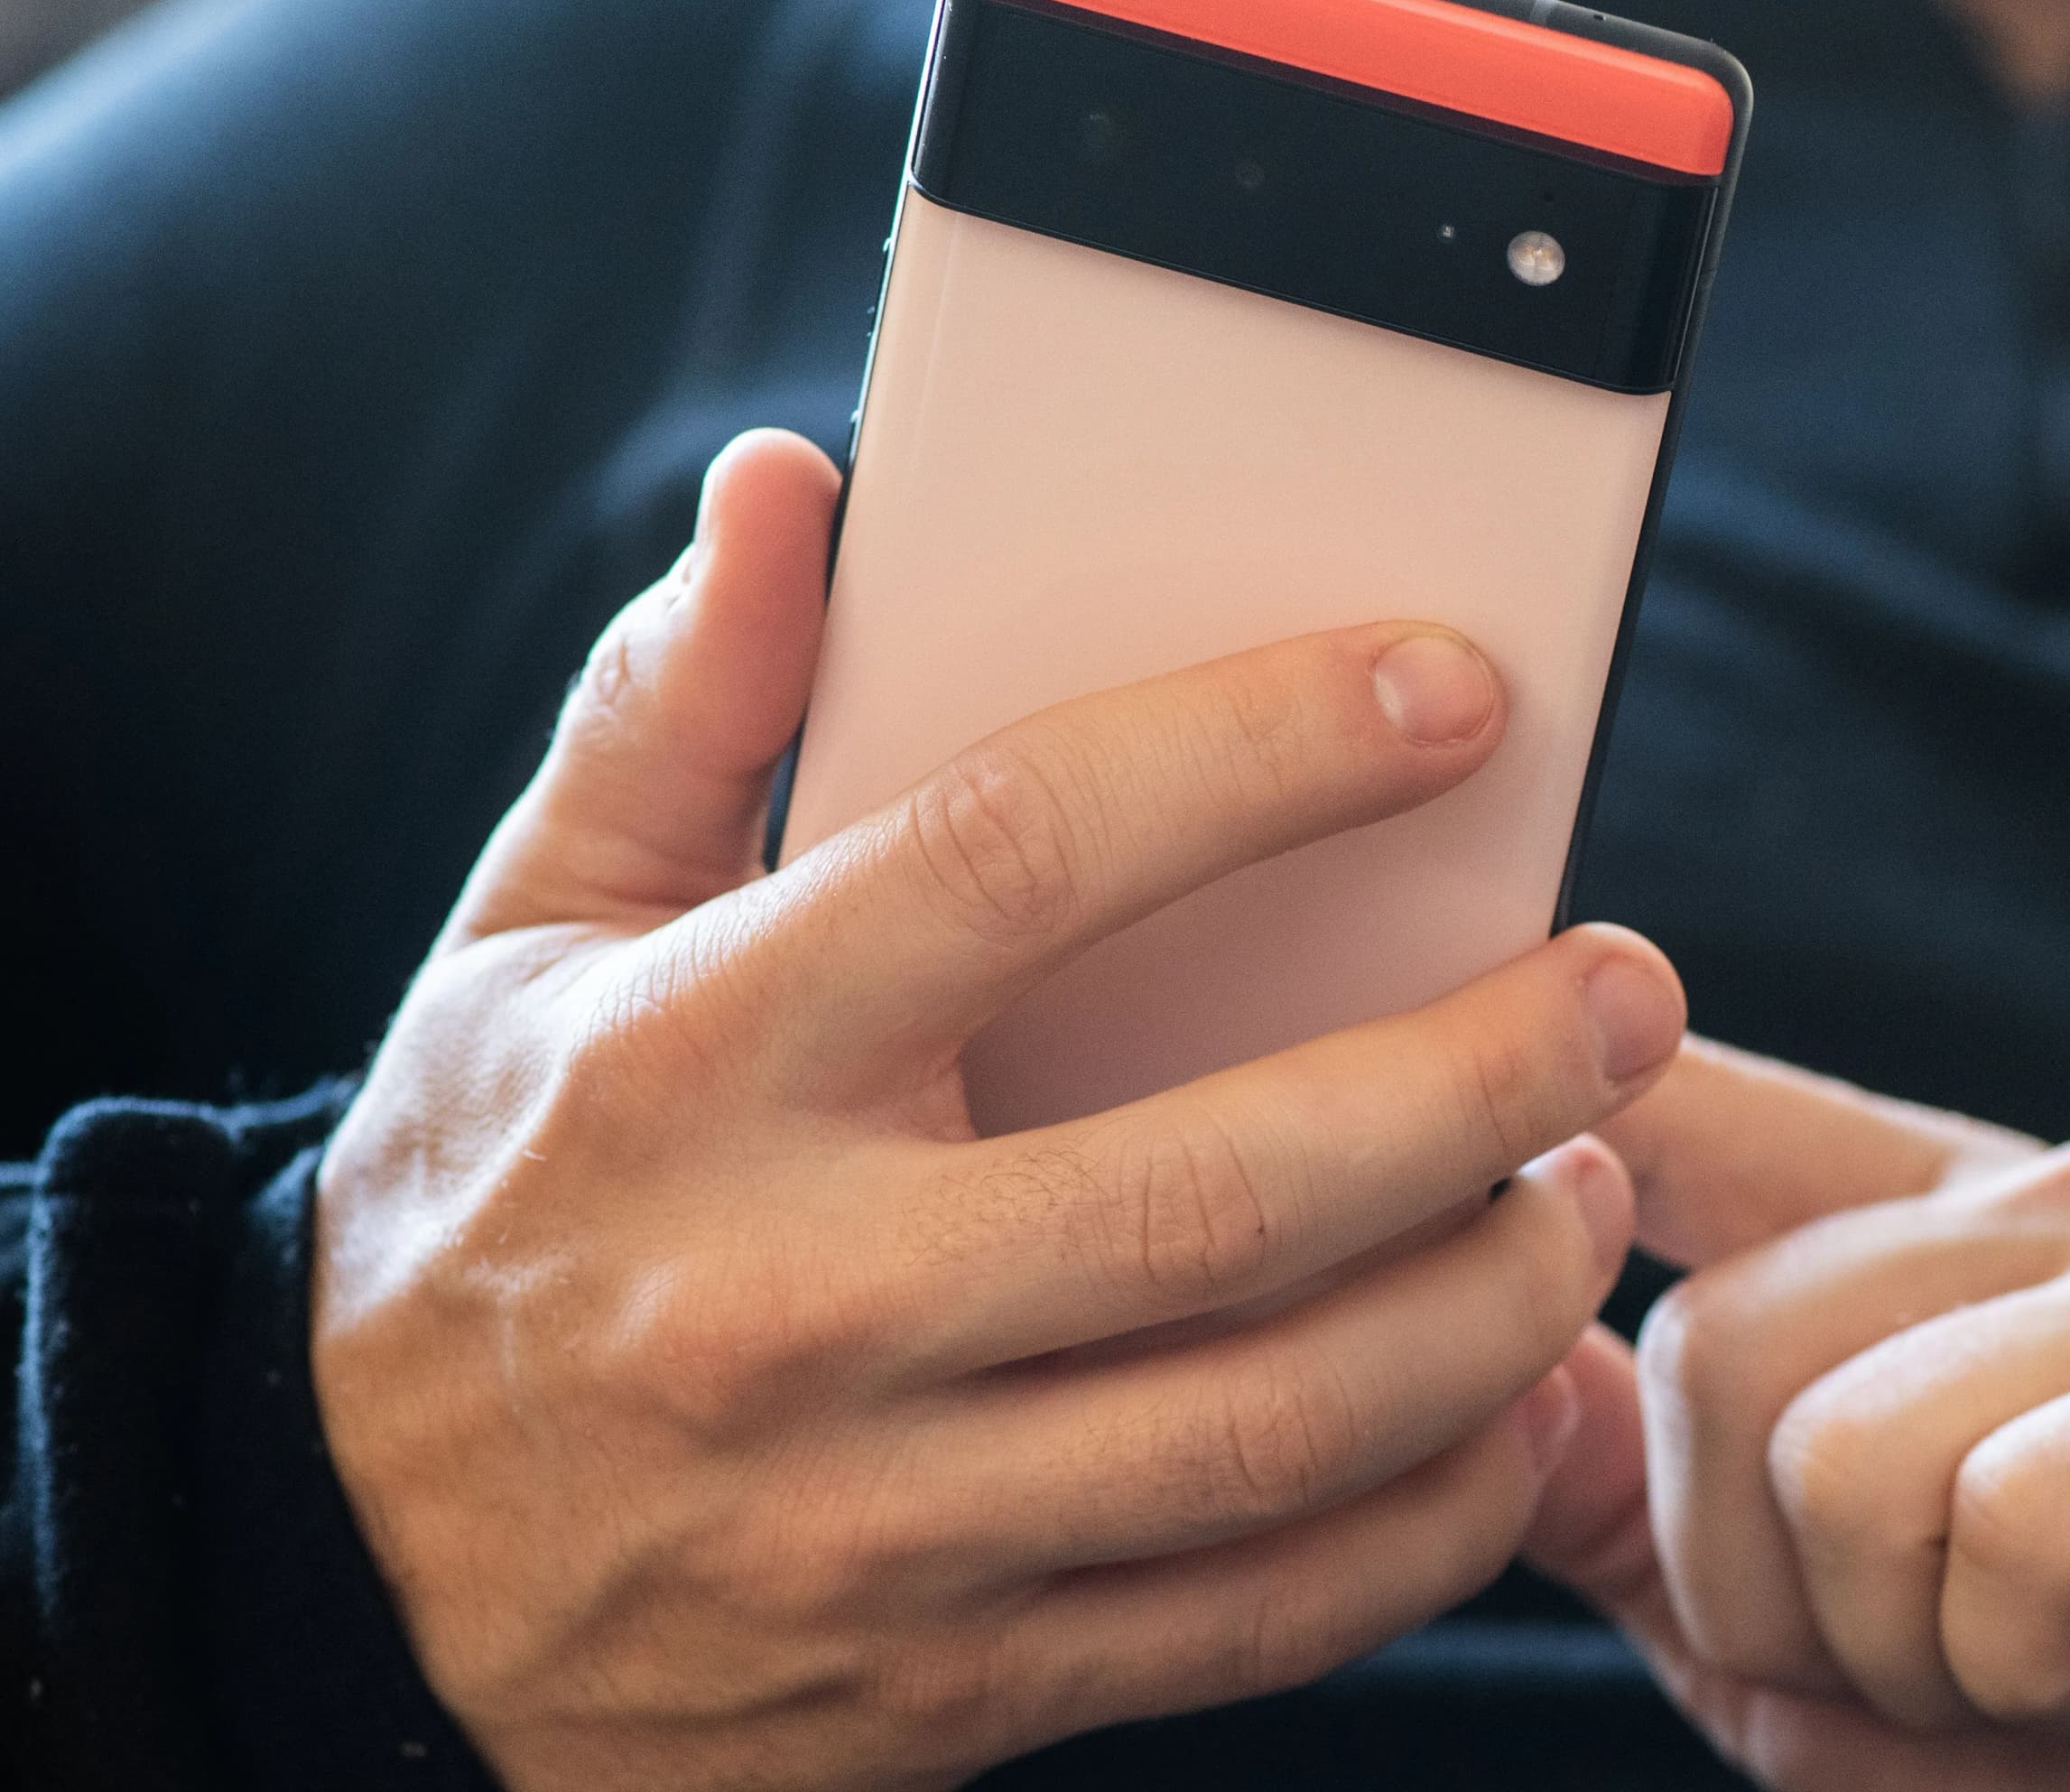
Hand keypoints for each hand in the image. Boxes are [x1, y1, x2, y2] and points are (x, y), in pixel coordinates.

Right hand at [312, 430, 1687, 1791]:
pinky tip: (1521, 1404)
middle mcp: (789, 1301)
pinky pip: (1257, 1615)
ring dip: (1495, 1305)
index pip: (1016, 857)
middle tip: (1628, 993)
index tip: (1454, 692)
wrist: (351, 1593)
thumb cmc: (485, 1214)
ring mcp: (876, 1522)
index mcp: (691, 1066)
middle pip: (1216, 1187)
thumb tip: (800, 487)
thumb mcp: (526, 942)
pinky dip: (1436, 1515)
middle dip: (1477, 1081)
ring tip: (1593, 1187)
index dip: (1262, 753)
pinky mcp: (951, 1685)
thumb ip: (674, 711)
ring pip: (1274, 1425)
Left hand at [1526, 1041, 2069, 1791]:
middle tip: (1962, 1674)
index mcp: (1976, 1222)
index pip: (1705, 1105)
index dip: (1571, 1137)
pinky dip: (2031, 1677)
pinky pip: (2001, 1521)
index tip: (1519, 1157)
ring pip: (1837, 1449)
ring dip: (1910, 1664)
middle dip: (1768, 1604)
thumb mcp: (1823, 1665)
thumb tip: (1512, 1389)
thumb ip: (1656, 1530)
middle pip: (1712, 1343)